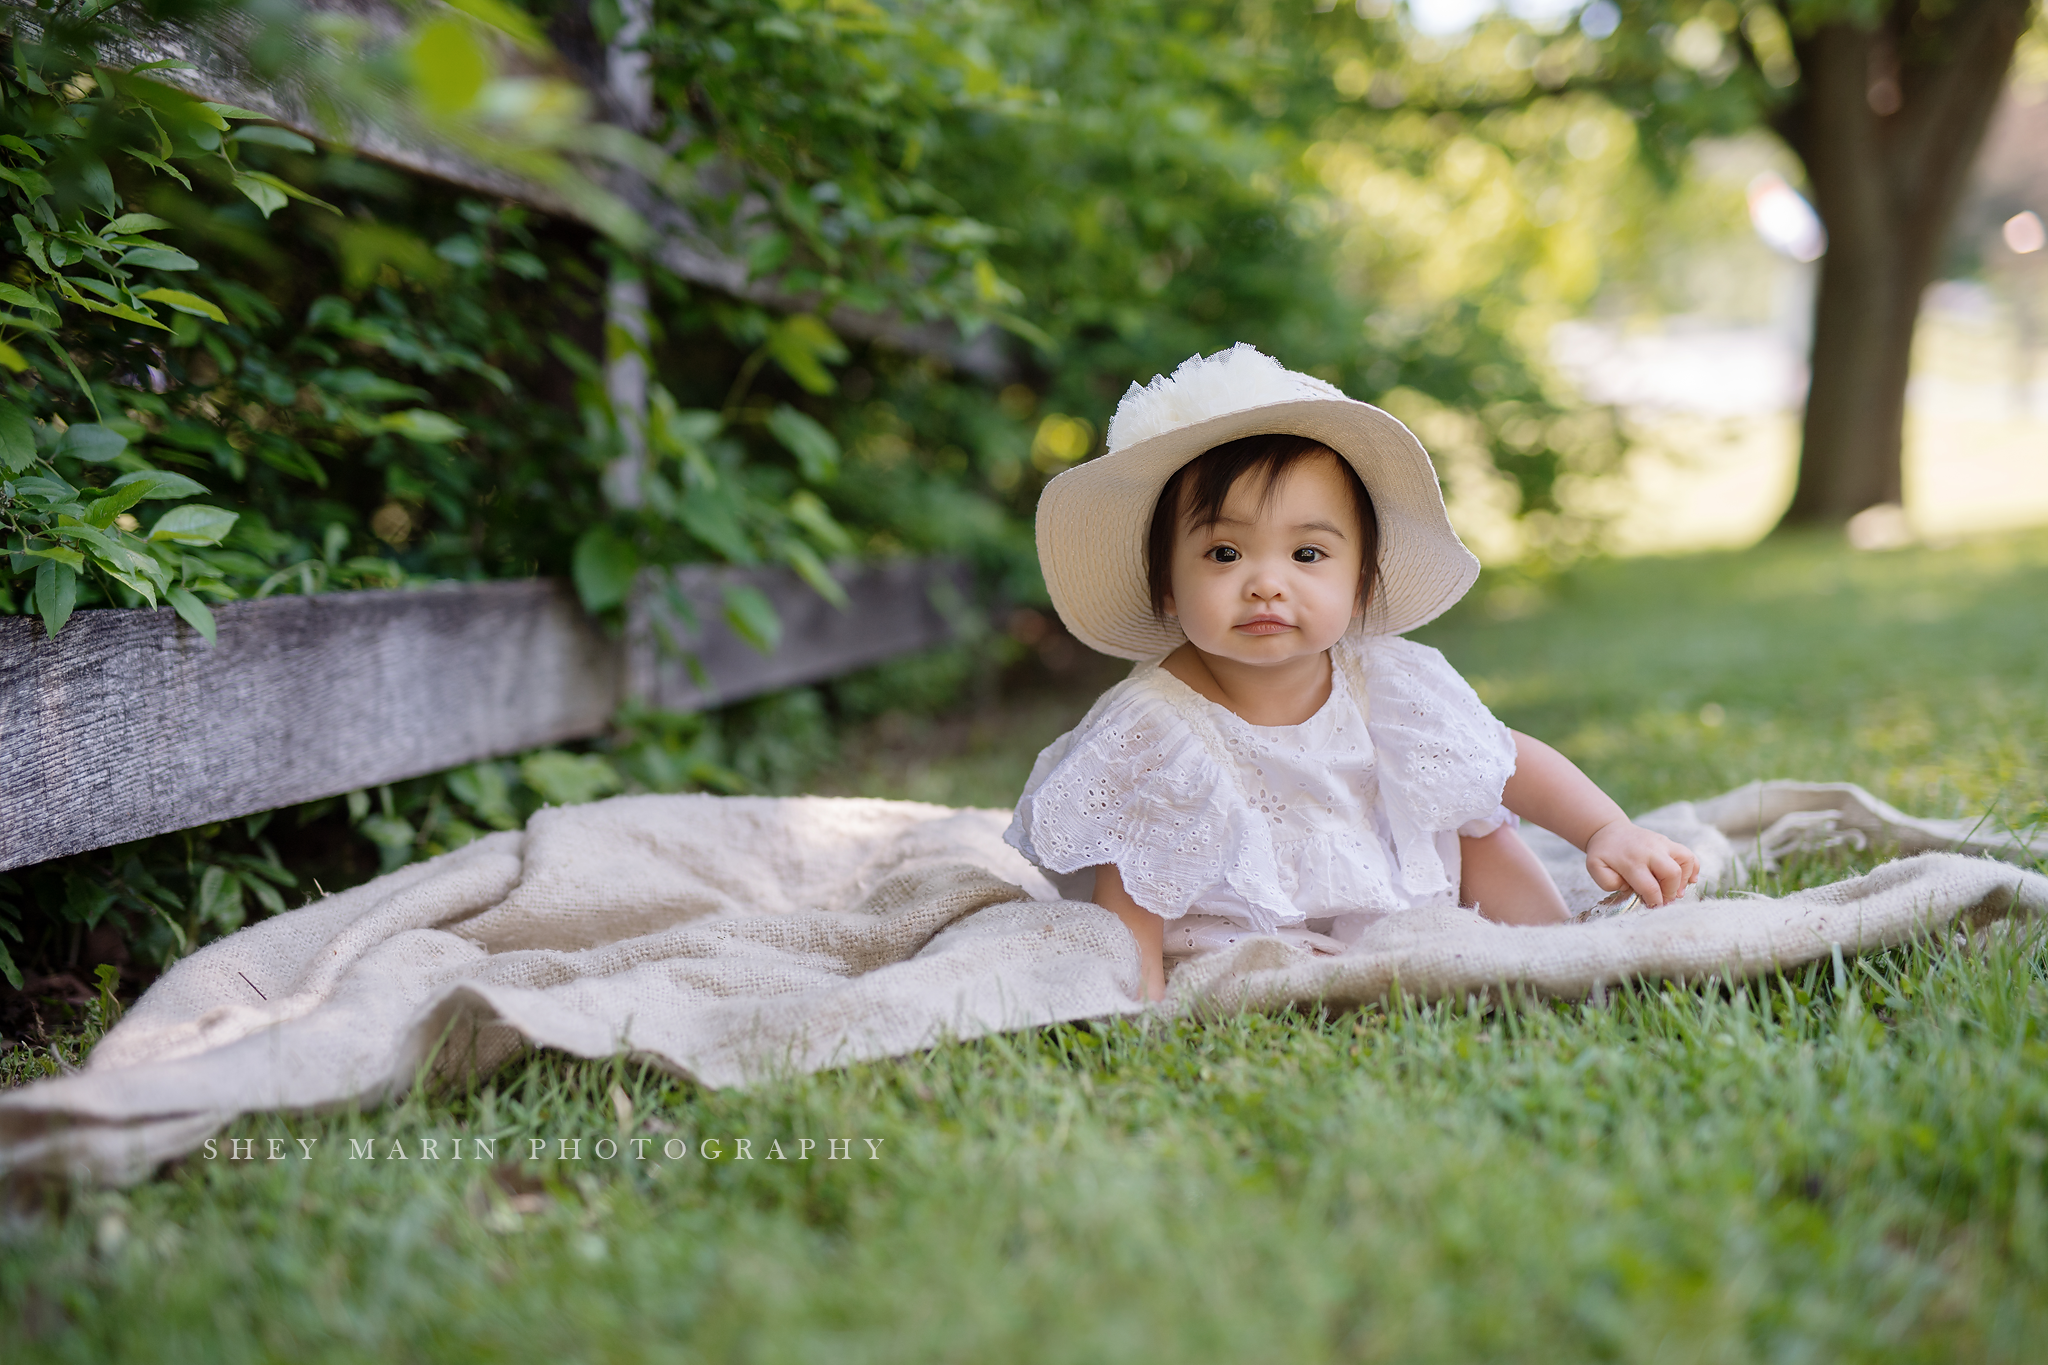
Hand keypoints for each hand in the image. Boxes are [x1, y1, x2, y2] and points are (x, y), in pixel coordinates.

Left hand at [1584, 819, 1699, 907]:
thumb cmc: (1604, 853)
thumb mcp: (1595, 868)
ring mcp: (1662, 844)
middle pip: (1672, 873)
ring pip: (1686, 861)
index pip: (1650, 886)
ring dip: (1684, 880)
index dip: (1654, 901)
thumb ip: (1609, 882)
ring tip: (1676, 891)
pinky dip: (1693, 869)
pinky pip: (1689, 855)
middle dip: (1670, 892)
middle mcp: (1650, 850)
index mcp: (1631, 861)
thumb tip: (1630, 888)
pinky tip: (1689, 880)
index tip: (1652, 907)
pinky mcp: (1669, 842)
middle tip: (1664, 900)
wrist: (1609, 831)